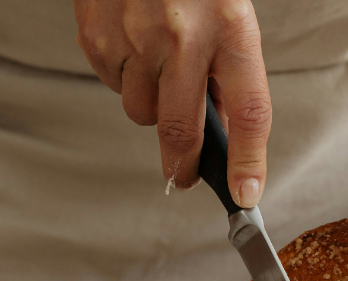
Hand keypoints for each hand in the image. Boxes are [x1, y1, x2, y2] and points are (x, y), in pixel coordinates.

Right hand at [74, 0, 270, 204]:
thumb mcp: (228, 10)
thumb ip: (227, 68)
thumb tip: (224, 127)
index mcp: (230, 26)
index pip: (249, 112)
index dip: (249, 161)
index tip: (246, 195)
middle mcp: (182, 35)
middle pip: (181, 129)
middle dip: (182, 165)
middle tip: (182, 175)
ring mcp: (135, 37)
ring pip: (141, 112)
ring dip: (151, 108)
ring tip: (159, 70)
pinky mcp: (97, 36)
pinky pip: (112, 85)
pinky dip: (124, 78)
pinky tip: (133, 46)